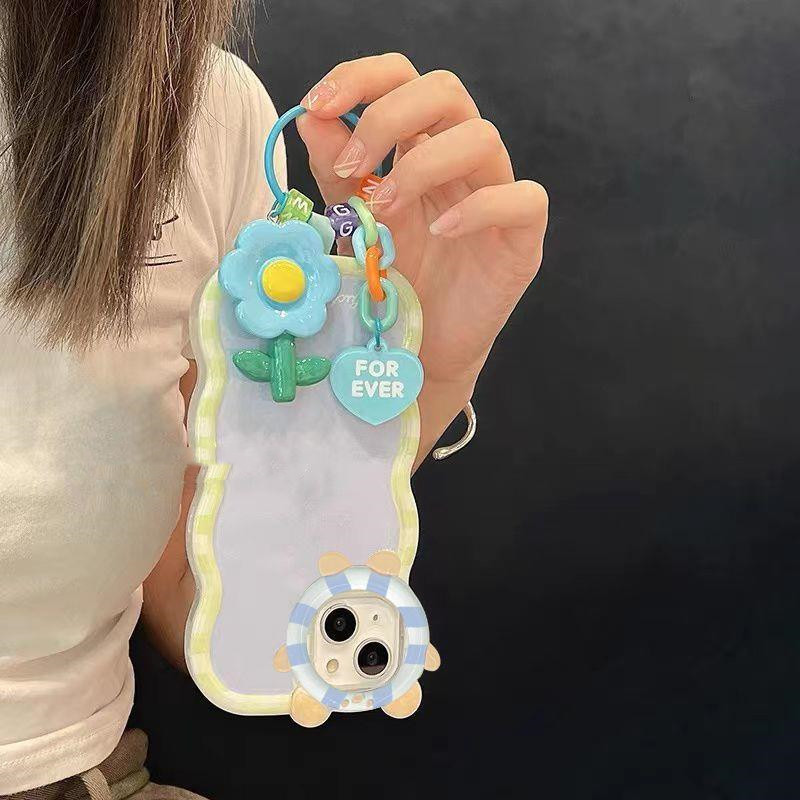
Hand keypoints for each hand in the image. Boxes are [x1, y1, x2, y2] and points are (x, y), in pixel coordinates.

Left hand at [297, 54, 547, 462]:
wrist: (418, 346)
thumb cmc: (391, 281)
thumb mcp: (351, 221)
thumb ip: (336, 170)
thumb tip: (312, 116)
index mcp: (419, 146)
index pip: (404, 79)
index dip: (363, 78)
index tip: (320, 105)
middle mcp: (459, 161)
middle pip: (446, 91)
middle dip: (391, 115)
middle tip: (356, 165)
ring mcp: (496, 195)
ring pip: (483, 137)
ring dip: (425, 164)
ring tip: (387, 206)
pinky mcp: (522, 238)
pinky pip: (523, 199)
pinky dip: (478, 208)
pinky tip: (439, 231)